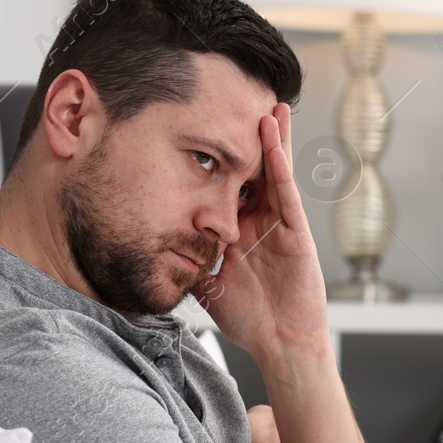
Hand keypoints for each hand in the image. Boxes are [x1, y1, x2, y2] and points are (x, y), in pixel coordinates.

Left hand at [200, 104, 330, 365]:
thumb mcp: (204, 282)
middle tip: (242, 98)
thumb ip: (185, 261)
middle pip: (254, 168)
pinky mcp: (297, 234)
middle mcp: (260, 220)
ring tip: (268, 106)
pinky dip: (280, 167)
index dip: (219, 155)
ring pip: (275, 173)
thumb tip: (145, 250)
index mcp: (239, 227)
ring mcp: (280, 224)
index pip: (228, 182)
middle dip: (250, 136)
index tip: (204, 125)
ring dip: (272, 140)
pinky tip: (273, 141)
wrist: (278, 344)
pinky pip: (286, 194)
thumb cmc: (249, 318)